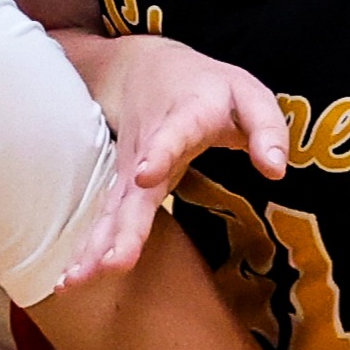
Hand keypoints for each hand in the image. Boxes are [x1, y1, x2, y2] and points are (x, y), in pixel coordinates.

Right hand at [60, 32, 288, 280]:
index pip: (171, 135)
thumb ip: (267, 129)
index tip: (145, 176)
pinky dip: (87, 249)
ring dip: (95, 246)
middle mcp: (148, 149)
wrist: (147, 69)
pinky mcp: (121, 190)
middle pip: (133, 191)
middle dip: (122, 227)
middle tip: (113, 262)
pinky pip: (104, 220)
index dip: (159, 154)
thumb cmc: (209, 88)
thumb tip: (276, 171)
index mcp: (183, 118)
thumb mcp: (248, 95)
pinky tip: (73, 280)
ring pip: (111, 210)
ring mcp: (129, 171)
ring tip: (77, 280)